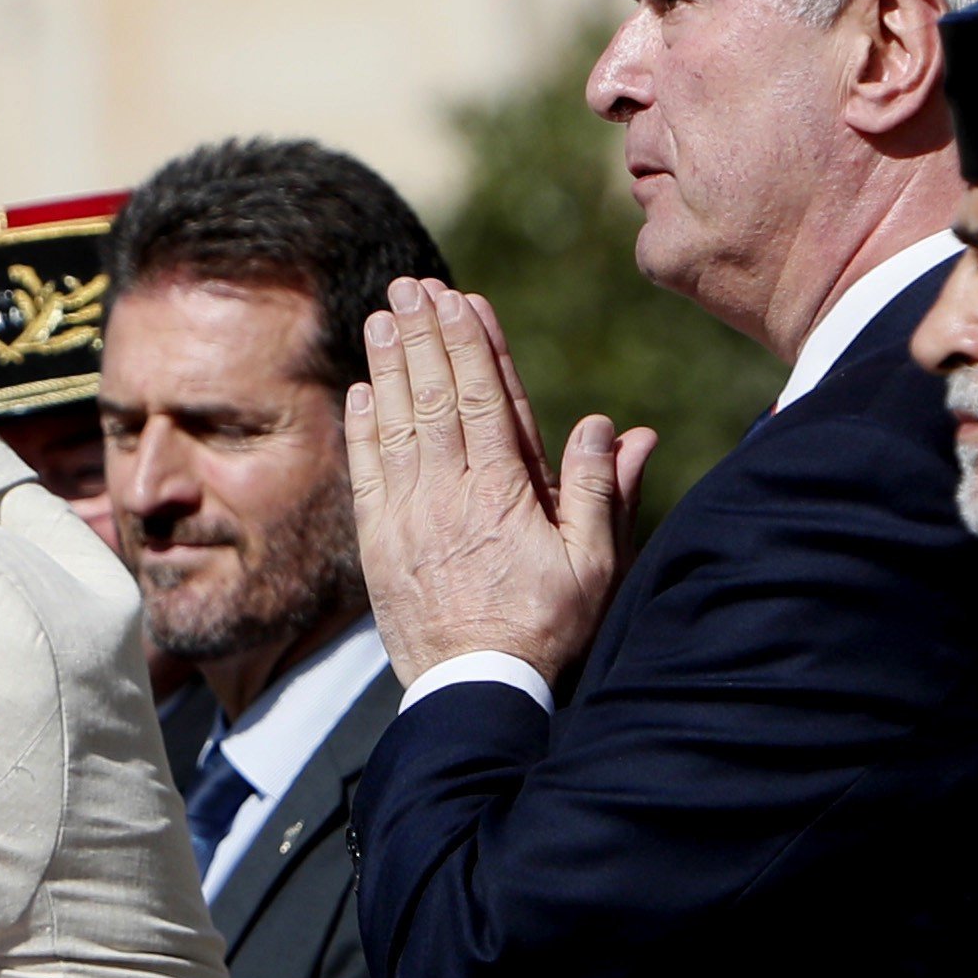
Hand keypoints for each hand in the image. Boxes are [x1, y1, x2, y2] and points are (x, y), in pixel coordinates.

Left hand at [344, 278, 648, 688]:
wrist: (476, 690)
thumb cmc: (547, 630)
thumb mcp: (594, 564)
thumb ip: (602, 492)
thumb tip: (616, 428)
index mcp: (507, 492)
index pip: (485, 397)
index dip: (471, 342)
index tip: (460, 298)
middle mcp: (451, 493)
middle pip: (434, 396)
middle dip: (425, 335)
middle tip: (411, 287)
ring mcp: (408, 516)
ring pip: (396, 423)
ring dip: (390, 366)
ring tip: (384, 318)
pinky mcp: (378, 543)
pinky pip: (366, 471)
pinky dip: (363, 427)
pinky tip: (362, 390)